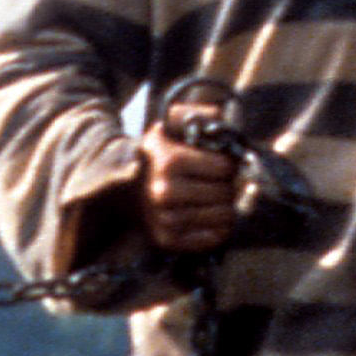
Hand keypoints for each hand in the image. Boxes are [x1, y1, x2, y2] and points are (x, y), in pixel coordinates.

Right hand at [139, 122, 242, 256]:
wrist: (127, 185)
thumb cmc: (159, 153)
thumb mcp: (172, 125)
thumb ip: (199, 115)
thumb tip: (222, 119)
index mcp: (170, 162)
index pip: (226, 168)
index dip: (228, 164)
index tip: (218, 163)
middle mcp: (165, 192)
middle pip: (226, 193)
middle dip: (226, 185)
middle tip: (214, 182)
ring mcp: (166, 219)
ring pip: (224, 216)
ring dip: (224, 206)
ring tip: (211, 197)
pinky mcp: (168, 240)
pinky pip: (214, 238)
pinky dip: (218, 228)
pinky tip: (207, 215)